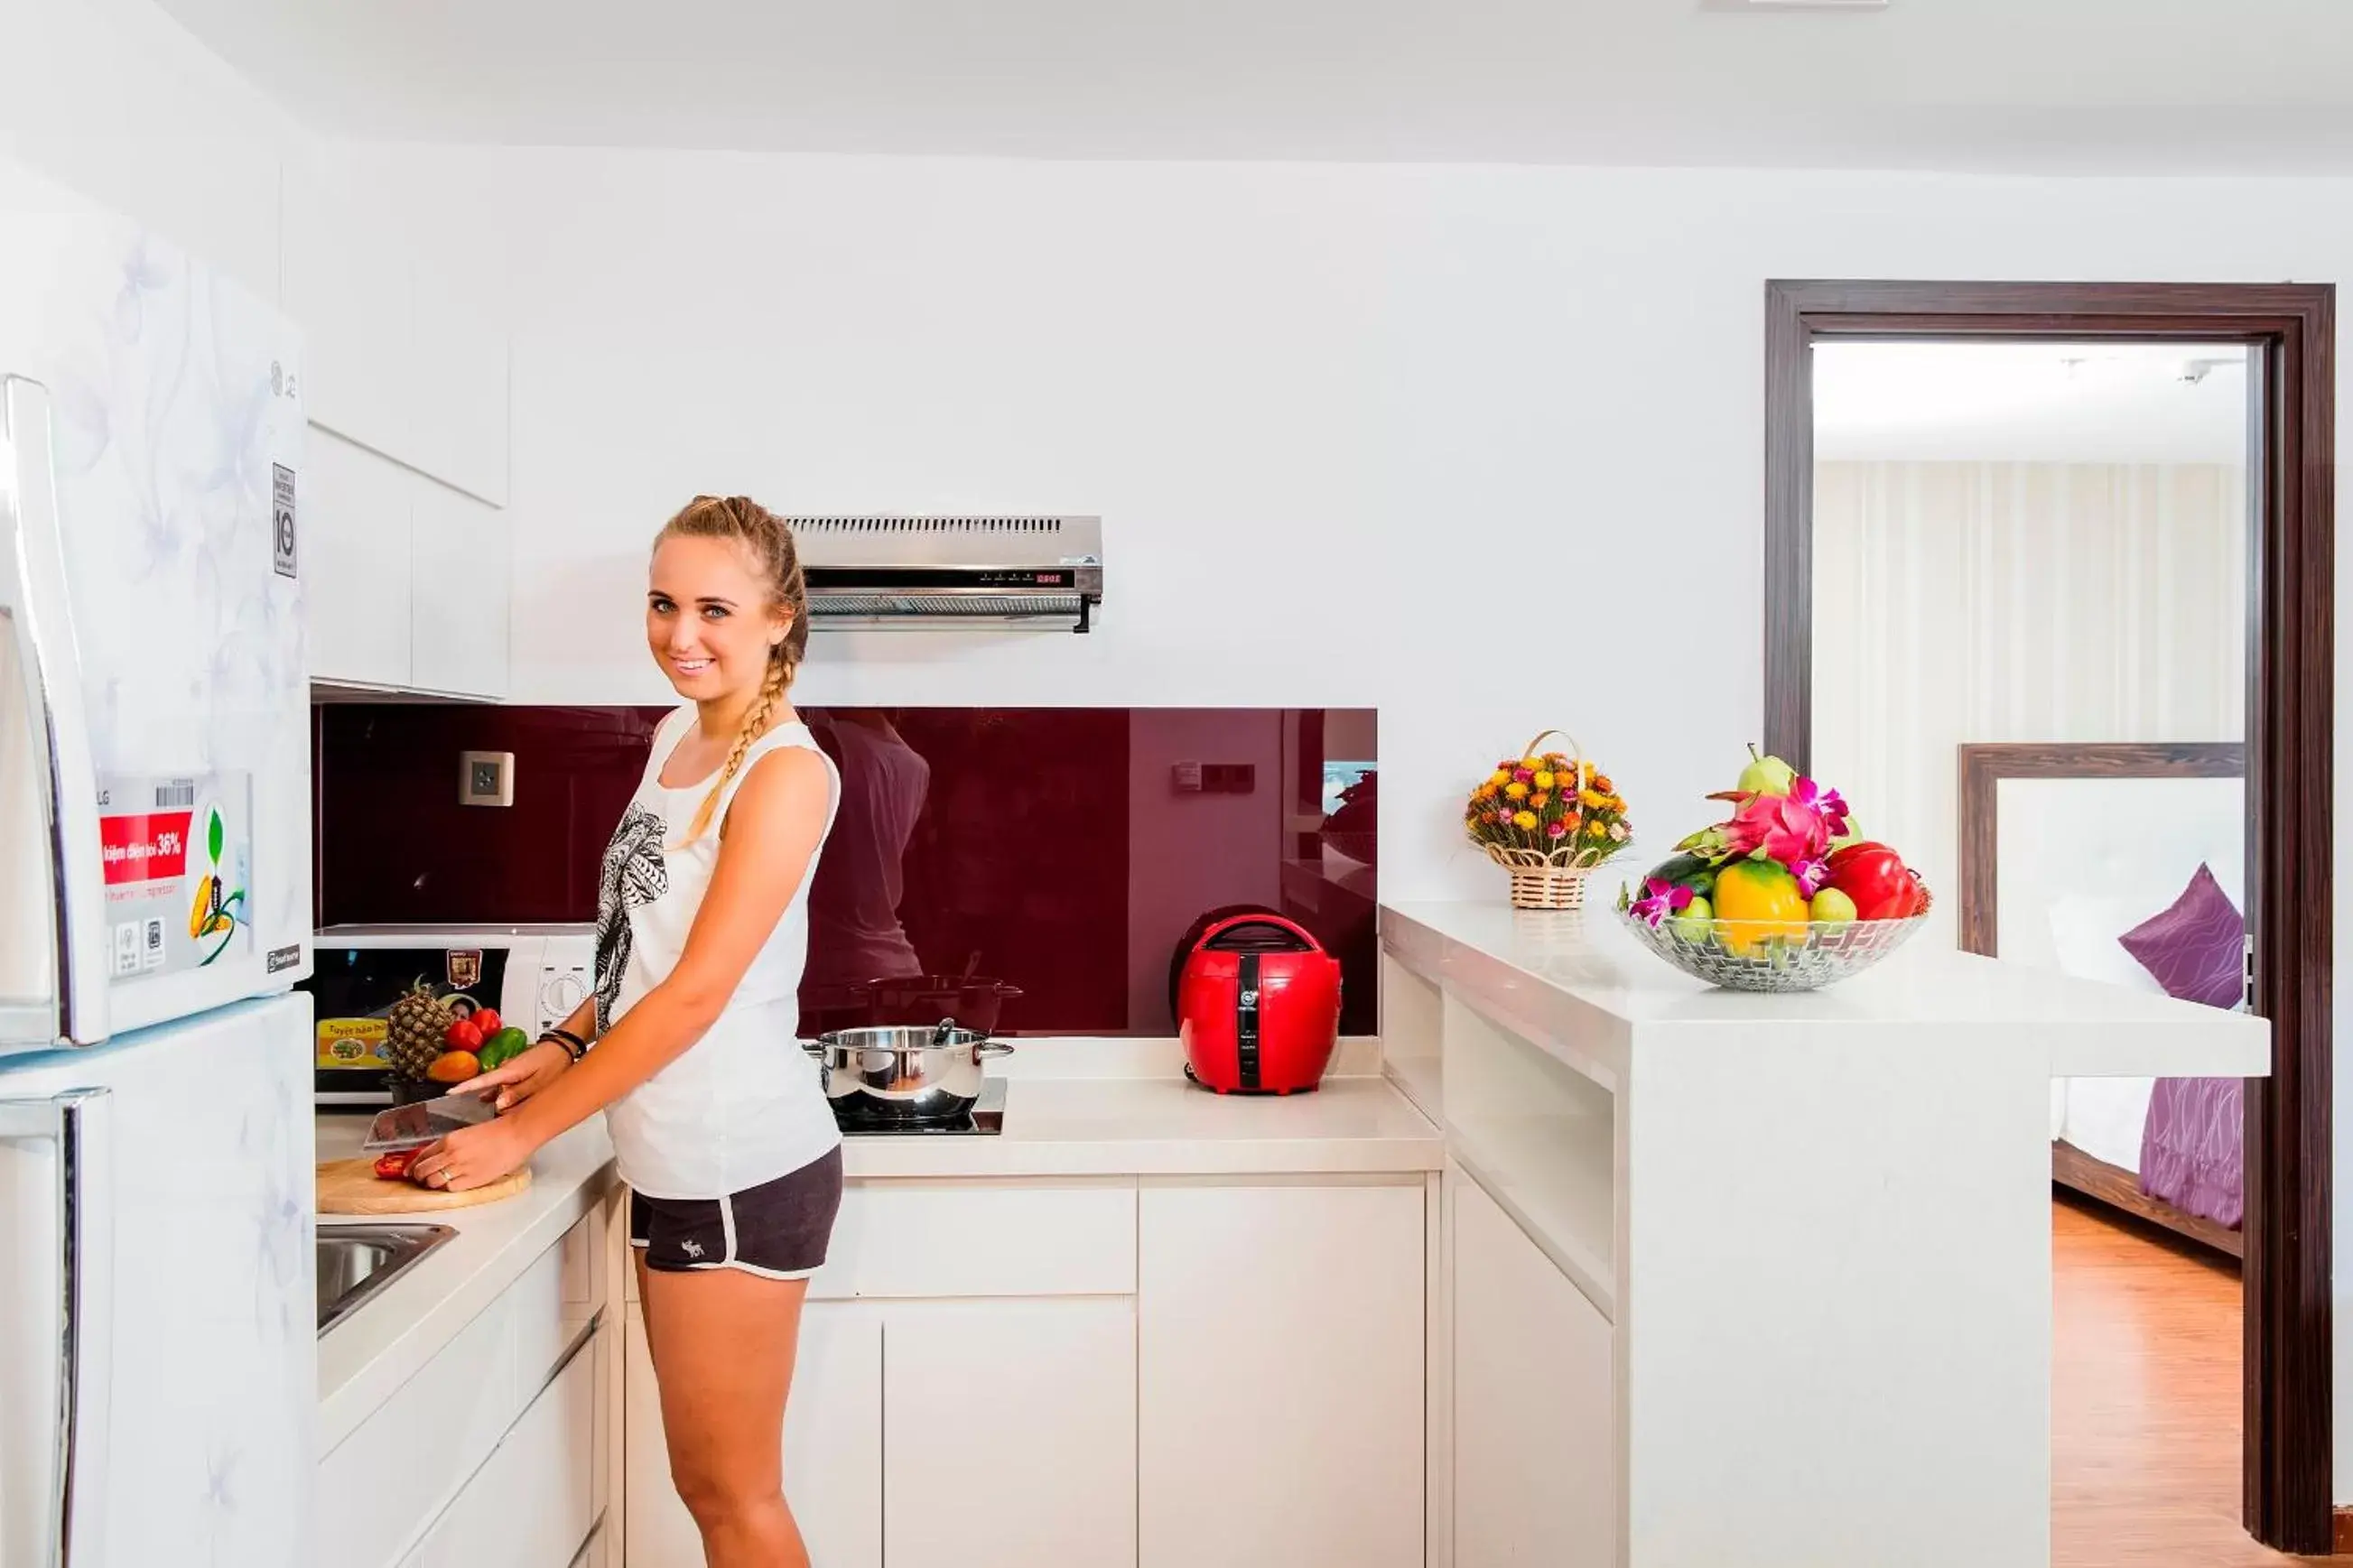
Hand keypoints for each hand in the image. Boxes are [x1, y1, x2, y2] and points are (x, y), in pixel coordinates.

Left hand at [407, 1114, 539, 1192]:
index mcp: (449, 1139)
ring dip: (431, 1184)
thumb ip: (452, 1145)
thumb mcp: (468, 1133)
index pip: (422, 1155)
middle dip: (419, 1176)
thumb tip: (440, 1156)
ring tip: (435, 1183)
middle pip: (423, 1170)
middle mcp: (451, 1153)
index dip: (413, 1165)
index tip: (410, 1170)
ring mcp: (460, 1167)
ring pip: (433, 1181)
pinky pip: (450, 1188)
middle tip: (421, 1179)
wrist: (517, 1134)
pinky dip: (448, 1188)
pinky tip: (452, 1184)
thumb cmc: (499, 1131)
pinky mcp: (472, 1179)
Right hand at [451, 1040, 572, 1113]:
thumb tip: (498, 1104)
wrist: (565, 1045)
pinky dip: (509, 1094)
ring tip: (511, 1106)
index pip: (481, 1080)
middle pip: (490, 1089)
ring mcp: (511, 1070)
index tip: (449, 1092)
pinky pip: (507, 1086)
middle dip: (491, 1100)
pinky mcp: (516, 1072)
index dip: (464, 1087)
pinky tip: (515, 1102)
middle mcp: (506, 1069)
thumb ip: (518, 1093)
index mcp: (509, 1071)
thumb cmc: (554, 1061)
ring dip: (502, 1098)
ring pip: (500, 1089)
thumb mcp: (539, 1081)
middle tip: (499, 1111)